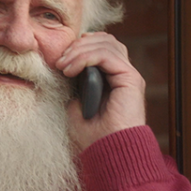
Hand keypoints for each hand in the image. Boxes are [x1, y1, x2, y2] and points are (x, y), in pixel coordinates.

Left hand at [55, 32, 145, 149]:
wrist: (108, 150)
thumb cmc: (93, 135)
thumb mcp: (76, 106)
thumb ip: (75, 87)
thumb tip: (66, 70)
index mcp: (112, 78)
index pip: (101, 46)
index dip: (81, 45)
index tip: (60, 59)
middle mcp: (122, 74)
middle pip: (105, 40)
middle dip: (78, 45)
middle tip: (60, 60)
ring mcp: (128, 75)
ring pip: (106, 44)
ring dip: (79, 51)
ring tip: (62, 66)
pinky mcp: (130, 79)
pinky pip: (107, 55)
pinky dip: (85, 57)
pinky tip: (71, 70)